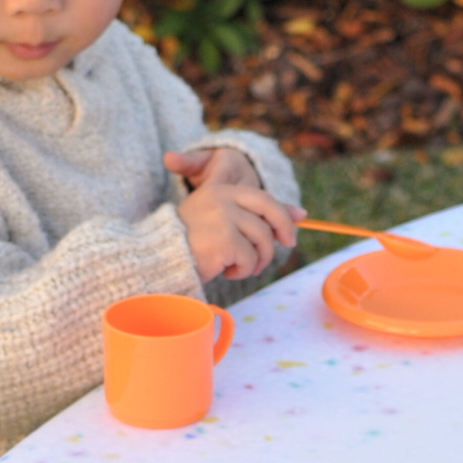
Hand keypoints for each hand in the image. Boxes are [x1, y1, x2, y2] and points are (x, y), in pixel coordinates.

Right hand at [164, 149, 305, 283]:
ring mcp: (223, 219)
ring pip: (262, 240)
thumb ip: (255, 215)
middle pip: (269, 213)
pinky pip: (248, 259)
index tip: (290, 235)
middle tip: (286, 247)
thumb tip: (303, 215)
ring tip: (243, 268)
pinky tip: (227, 272)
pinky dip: (242, 271)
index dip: (282, 216)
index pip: (263, 198)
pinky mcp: (224, 241)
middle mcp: (223, 200)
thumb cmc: (189, 243)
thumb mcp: (221, 220)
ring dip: (258, 259)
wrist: (159, 258)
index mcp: (221, 190)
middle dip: (282, 232)